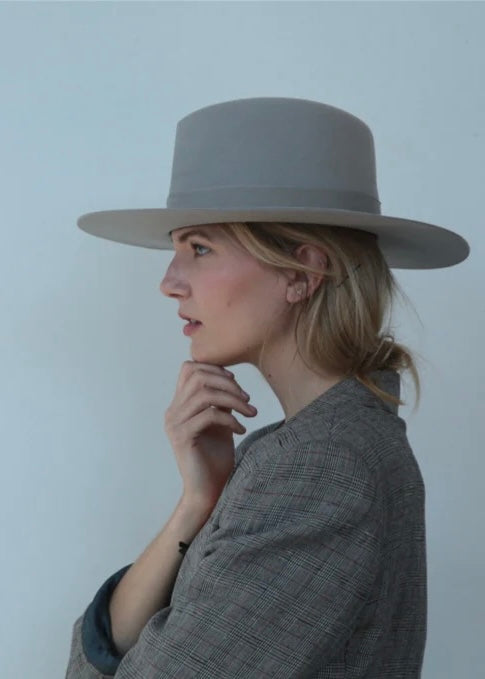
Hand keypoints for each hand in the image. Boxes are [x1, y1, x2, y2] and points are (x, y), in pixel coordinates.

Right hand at [164, 361, 257, 507]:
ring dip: (233, 400)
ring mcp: (175, 424)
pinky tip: (241, 430)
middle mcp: (172, 412)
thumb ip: (220, 401)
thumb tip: (230, 379)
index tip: (236, 382)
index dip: (214, 368)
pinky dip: (230, 419)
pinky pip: (210, 415)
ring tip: (250, 413)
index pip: (189, 369)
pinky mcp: (182, 437)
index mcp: (179, 406)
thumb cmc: (215, 459)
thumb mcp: (220, 422)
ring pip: (205, 394)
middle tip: (247, 398)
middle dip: (227, 383)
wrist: (208, 491)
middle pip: (198, 376)